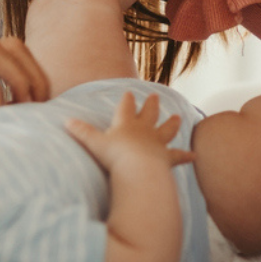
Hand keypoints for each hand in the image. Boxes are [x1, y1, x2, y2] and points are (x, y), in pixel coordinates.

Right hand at [65, 92, 193, 173]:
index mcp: (126, 124)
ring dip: (171, 123)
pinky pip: (178, 156)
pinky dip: (186, 155)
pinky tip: (194, 155)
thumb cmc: (115, 156)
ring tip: (177, 116)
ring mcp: (157, 143)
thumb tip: (66, 121)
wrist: (137, 170)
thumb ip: (82, 132)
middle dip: (151, 104)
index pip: (126, 107)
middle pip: (149, 113)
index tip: (130, 92)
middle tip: (155, 96)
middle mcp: (144, 130)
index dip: (127, 100)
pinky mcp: (167, 158)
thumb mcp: (94, 143)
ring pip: (166, 130)